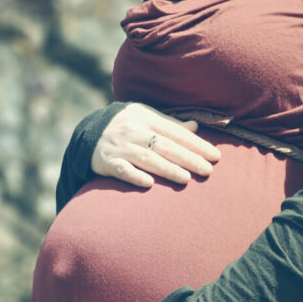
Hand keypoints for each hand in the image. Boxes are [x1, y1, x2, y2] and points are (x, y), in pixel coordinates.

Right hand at [93, 102, 221, 186]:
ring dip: (167, 169)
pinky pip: (121, 170)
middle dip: (187, 158)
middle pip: (164, 146)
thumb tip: (195, 126)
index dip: (196, 144)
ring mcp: (118, 146)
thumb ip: (169, 124)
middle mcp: (132, 130)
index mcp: (145, 117)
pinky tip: (149, 184)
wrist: (88, 133)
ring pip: (146, 158)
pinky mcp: (105, 162)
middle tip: (208, 170)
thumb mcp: (145, 118)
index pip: (175, 132)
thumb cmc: (125, 126)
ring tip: (187, 179)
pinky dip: (134, 176)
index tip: (214, 156)